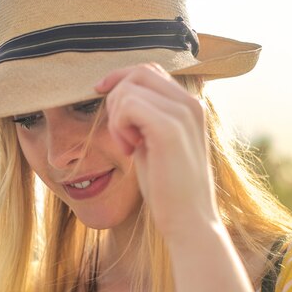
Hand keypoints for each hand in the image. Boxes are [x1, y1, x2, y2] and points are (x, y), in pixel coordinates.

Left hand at [95, 63, 220, 239]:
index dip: (120, 79)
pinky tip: (129, 150)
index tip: (101, 96)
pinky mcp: (169, 128)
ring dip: (116, 118)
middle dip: (116, 98)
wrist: (188, 220)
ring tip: (128, 146)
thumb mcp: (154, 142)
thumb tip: (119, 96)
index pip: (149, 70)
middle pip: (138, 72)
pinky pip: (128, 105)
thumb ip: (144, 117)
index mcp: (189, 105)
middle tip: (120, 134)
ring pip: (129, 88)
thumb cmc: (167, 187)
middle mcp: (190, 103)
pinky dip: (118, 127)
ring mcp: (182, 113)